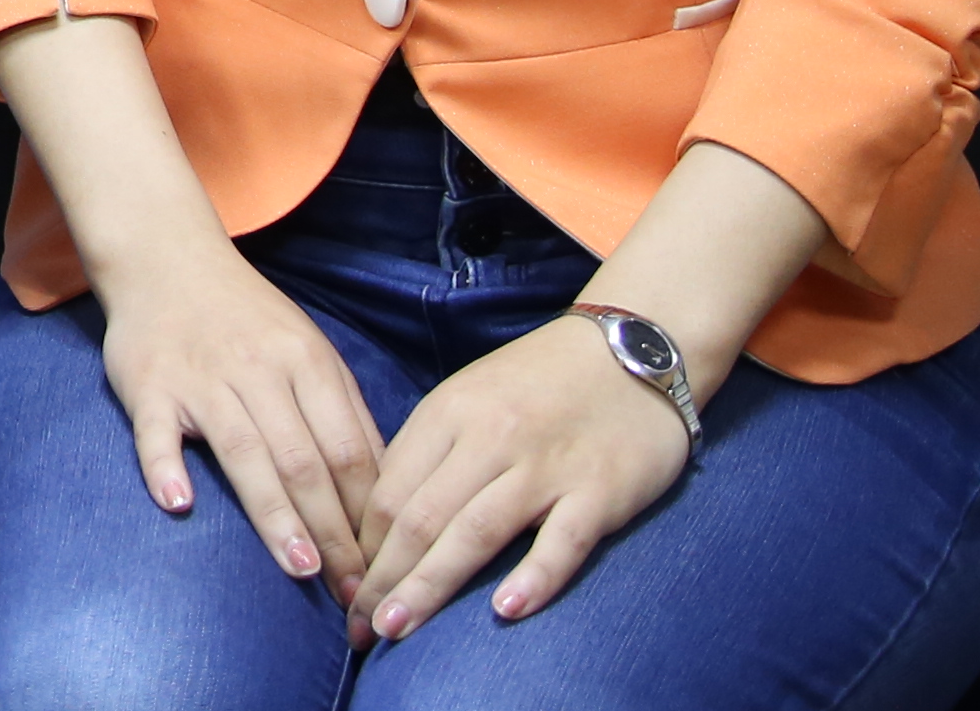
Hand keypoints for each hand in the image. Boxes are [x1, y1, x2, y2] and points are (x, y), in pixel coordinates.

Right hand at [82, 238, 389, 595]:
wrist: (166, 260)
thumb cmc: (246, 317)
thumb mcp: (308, 349)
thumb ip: (343, 412)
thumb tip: (383, 489)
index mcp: (306, 363)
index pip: (348, 449)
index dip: (371, 513)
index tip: (386, 567)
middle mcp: (259, 371)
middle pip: (304, 460)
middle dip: (334, 531)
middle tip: (353, 592)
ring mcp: (202, 379)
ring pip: (245, 453)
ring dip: (273, 513)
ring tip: (300, 568)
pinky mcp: (149, 386)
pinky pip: (157, 431)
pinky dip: (165, 466)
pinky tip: (179, 504)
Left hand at [352, 309, 695, 638]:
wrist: (632, 349)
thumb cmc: (540, 382)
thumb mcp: (469, 398)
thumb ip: (430, 452)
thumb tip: (383, 519)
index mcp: (448, 414)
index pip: (389, 491)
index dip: (362, 547)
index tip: (347, 588)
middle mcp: (490, 439)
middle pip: (420, 518)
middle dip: (382, 579)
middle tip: (360, 628)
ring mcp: (545, 466)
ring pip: (474, 533)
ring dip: (429, 586)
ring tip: (398, 629)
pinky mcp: (599, 490)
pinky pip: (562, 541)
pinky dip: (533, 576)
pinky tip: (504, 610)